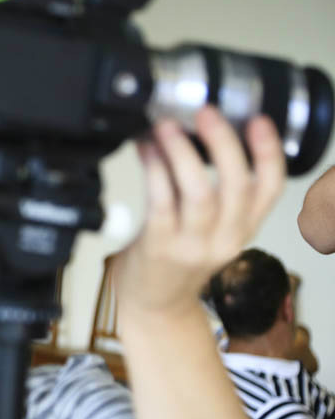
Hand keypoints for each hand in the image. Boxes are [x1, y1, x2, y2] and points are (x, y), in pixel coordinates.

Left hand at [114, 107, 284, 317]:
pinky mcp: (160, 249)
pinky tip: (146, 151)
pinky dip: (155, 172)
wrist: (153, 305)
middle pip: (237, 186)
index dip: (269, 152)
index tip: (258, 120)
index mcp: (243, 229)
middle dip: (223, 143)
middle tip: (205, 112)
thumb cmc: (174, 260)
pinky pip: (161, 204)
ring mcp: (193, 246)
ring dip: (183, 154)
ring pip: (200, 194)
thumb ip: (210, 191)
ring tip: (166, 126)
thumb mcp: (209, 228)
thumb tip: (189, 131)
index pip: (271, 189)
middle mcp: (225, 239)